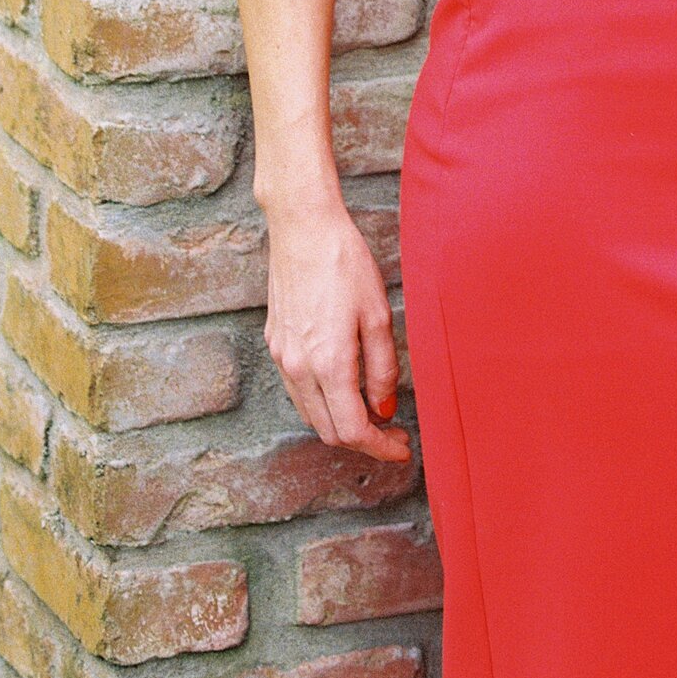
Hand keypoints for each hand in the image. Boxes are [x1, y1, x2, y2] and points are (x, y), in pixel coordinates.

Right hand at [263, 197, 411, 463]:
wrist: (304, 228)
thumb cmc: (345, 264)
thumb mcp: (377, 315)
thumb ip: (382, 368)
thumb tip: (384, 407)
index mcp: (327, 365)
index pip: (353, 430)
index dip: (380, 447)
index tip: (402, 448)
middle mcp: (298, 369)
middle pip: (328, 430)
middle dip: (363, 439)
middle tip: (393, 431)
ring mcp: (282, 358)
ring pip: (310, 414)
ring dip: (340, 422)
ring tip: (372, 409)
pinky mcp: (274, 343)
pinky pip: (297, 390)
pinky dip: (321, 401)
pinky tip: (343, 385)